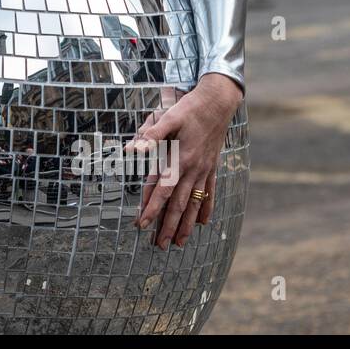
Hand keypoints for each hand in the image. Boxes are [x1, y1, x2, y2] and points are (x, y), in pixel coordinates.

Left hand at [125, 72, 241, 249]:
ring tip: (179, 243)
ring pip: (194, 204)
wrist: (218, 102)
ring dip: (186, 224)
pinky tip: (203, 223)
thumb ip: (151, 135)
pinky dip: (205, 209)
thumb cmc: (190, 109)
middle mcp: (193, 169)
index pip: (163, 190)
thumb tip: (131, 149)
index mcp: (180, 159)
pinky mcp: (212, 167)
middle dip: (168, 225)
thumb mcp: (169, 117)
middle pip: (179, 204)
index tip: (142, 224)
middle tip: (160, 245)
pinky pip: (209, 193)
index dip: (151, 207)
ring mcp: (204, 170)